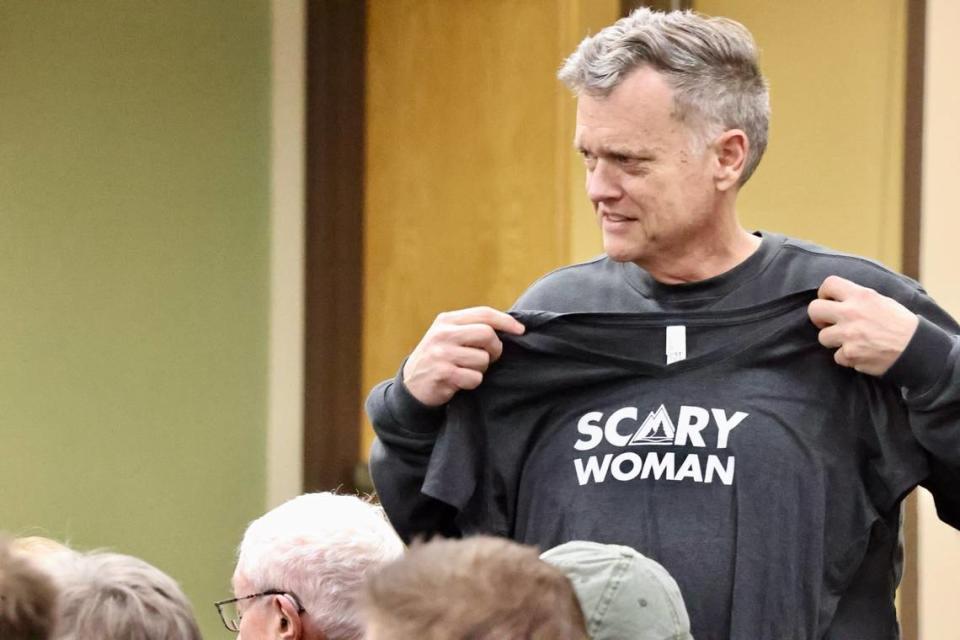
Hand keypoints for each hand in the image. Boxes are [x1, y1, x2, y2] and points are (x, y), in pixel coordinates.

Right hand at [403, 307, 525, 406]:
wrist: (411, 386)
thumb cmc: (438, 359)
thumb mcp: (448, 336)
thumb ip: (471, 328)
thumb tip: (508, 326)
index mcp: (446, 320)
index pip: (483, 314)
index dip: (506, 321)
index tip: (521, 330)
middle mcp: (443, 333)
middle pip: (487, 334)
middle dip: (495, 349)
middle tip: (489, 358)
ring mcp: (441, 353)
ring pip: (483, 359)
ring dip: (481, 369)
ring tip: (466, 370)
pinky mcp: (443, 373)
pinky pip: (475, 378)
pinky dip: (472, 383)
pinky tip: (459, 382)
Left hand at [808, 275, 918, 375]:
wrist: (916, 348)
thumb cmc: (900, 324)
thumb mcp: (882, 301)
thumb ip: (859, 298)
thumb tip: (837, 298)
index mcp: (861, 296)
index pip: (829, 284)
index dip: (824, 293)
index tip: (828, 301)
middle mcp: (851, 313)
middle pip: (814, 310)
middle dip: (818, 318)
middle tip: (828, 323)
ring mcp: (848, 335)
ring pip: (822, 337)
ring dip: (833, 340)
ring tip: (850, 340)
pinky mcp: (850, 354)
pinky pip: (837, 356)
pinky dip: (847, 358)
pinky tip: (861, 353)